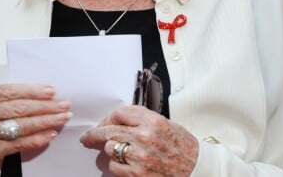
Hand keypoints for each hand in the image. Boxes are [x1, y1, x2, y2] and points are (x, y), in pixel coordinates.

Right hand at [0, 83, 71, 175]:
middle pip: (21, 108)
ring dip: (47, 121)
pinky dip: (38, 138)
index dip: (34, 91)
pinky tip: (50, 133)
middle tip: (63, 104)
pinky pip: (21, 143)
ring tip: (62, 117)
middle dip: (46, 106)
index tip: (51, 91)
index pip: (13, 90)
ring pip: (23, 125)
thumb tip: (41, 93)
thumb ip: (8, 98)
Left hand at [80, 105, 197, 175]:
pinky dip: (117, 166)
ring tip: (121, 151)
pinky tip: (127, 163)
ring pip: (110, 149)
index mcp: (151, 120)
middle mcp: (144, 137)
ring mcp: (140, 157)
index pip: (119, 113)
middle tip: (87, 138)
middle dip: (94, 135)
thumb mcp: (162, 122)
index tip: (101, 123)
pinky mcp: (138, 175)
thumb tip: (112, 123)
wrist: (195, 167)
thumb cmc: (180, 143)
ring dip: (111, 151)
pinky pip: (115, 168)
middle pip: (109, 131)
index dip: (107, 118)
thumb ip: (138, 120)